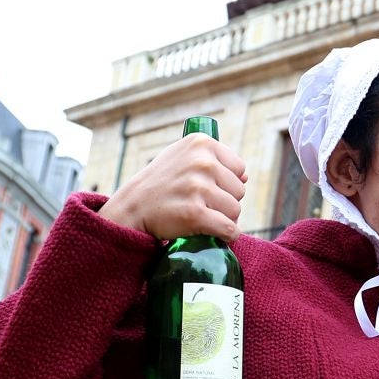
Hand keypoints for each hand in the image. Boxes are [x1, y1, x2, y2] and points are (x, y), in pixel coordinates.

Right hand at [101, 133, 248, 241]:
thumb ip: (212, 160)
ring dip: (223, 219)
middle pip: (239, 191)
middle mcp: (202, 162)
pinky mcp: (195, 213)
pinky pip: (229, 229)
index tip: (207, 189)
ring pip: (235, 211)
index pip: (239, 169)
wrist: (133, 207)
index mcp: (201, 143)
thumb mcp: (182, 157)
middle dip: (225, 201)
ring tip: (202, 217)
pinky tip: (218, 235)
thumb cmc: (161, 183)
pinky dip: (227, 235)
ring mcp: (198, 188)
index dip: (226, 183)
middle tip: (201, 205)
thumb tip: (245, 177)